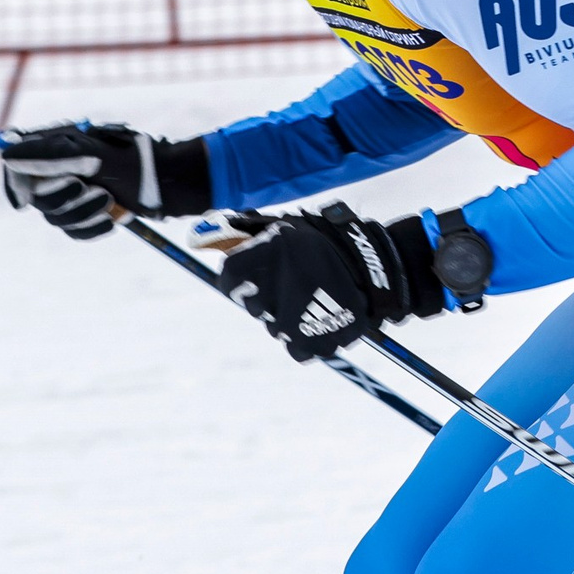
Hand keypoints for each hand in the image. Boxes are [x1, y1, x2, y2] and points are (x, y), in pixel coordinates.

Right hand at [0, 122, 210, 239]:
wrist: (169, 182)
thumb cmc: (134, 160)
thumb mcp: (91, 154)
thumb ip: (48, 153)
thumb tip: (5, 153)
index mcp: (56, 145)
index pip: (16, 162)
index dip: (14, 182)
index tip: (23, 201)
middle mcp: (59, 168)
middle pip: (35, 196)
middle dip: (63, 197)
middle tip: (92, 188)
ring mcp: (72, 192)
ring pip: (55, 217)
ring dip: (82, 213)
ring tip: (109, 201)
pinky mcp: (85, 214)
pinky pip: (73, 230)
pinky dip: (91, 227)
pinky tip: (112, 218)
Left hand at [217, 204, 444, 360]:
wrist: (378, 268)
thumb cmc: (325, 242)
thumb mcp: (284, 226)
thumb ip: (240, 232)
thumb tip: (195, 236)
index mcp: (271, 250)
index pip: (230, 276)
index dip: (238, 277)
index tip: (253, 275)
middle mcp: (279, 284)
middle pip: (251, 303)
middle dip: (266, 294)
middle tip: (293, 281)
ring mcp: (296, 317)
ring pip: (274, 325)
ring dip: (287, 314)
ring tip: (313, 297)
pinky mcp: (315, 341)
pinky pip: (296, 346)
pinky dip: (307, 336)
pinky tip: (322, 317)